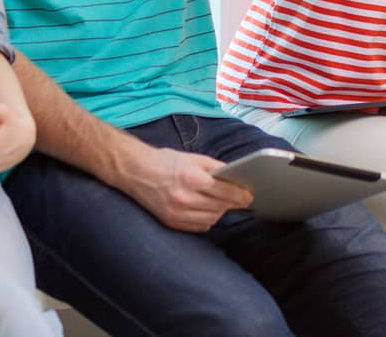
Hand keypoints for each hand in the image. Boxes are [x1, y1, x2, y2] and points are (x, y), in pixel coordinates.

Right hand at [117, 142, 254, 232]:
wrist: (135, 171)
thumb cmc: (164, 162)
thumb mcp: (193, 158)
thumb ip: (215, 168)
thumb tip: (234, 177)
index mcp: (191, 178)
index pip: (225, 191)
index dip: (240, 195)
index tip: (249, 196)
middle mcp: (184, 198)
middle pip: (220, 207)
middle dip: (233, 203)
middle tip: (240, 199)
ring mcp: (177, 213)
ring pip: (211, 219)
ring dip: (220, 212)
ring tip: (223, 203)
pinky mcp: (170, 222)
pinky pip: (197, 226)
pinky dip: (206, 220)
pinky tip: (208, 211)